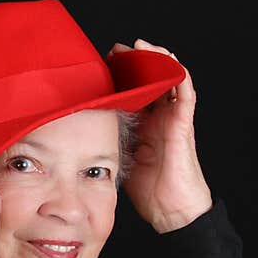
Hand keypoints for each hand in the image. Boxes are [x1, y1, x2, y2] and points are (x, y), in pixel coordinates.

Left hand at [108, 39, 212, 232]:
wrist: (171, 210)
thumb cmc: (147, 189)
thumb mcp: (117, 158)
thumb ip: (103, 143)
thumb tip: (72, 137)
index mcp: (142, 124)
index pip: (131, 92)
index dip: (118, 76)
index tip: (99, 63)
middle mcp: (158, 118)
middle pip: (149, 81)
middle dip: (134, 62)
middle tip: (115, 50)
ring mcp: (172, 119)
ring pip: (169, 80)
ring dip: (156, 61)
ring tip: (140, 47)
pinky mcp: (183, 125)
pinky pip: (185, 94)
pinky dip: (177, 75)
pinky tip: (167, 61)